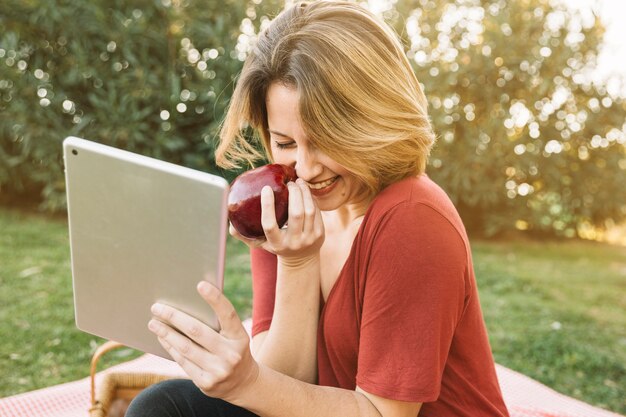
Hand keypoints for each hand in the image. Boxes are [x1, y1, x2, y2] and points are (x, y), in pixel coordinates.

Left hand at [148, 281, 258, 402]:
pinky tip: (162, 338)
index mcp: (240, 337)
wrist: (243, 383)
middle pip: (197, 331)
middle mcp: (231, 355)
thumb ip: (219, 323)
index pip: (228, 314)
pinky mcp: (206, 383)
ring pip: (185, 348)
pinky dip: (170, 348)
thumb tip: (188, 304)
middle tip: (157, 307)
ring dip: (166, 333)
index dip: (215, 299)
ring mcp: (218, 371)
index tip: (200, 284)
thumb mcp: (235, 336)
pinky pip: (183, 362)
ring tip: (153, 323)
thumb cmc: (233, 349)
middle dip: (174, 317)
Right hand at [246, 178, 323, 266]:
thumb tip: (229, 223)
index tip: (266, 188)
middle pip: (295, 214)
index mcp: (276, 243)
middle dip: (293, 193)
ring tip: (297, 182)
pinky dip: (311, 198)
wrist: (301, 260)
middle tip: (288, 183)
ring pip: (309, 210)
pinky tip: (305, 190)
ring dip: (304, 192)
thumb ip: (244, 234)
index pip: (269, 225)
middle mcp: (293, 242)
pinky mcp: (320, 234)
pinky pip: (316, 211)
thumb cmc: (276, 244)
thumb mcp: (260, 243)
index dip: (267, 206)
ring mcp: (308, 239)